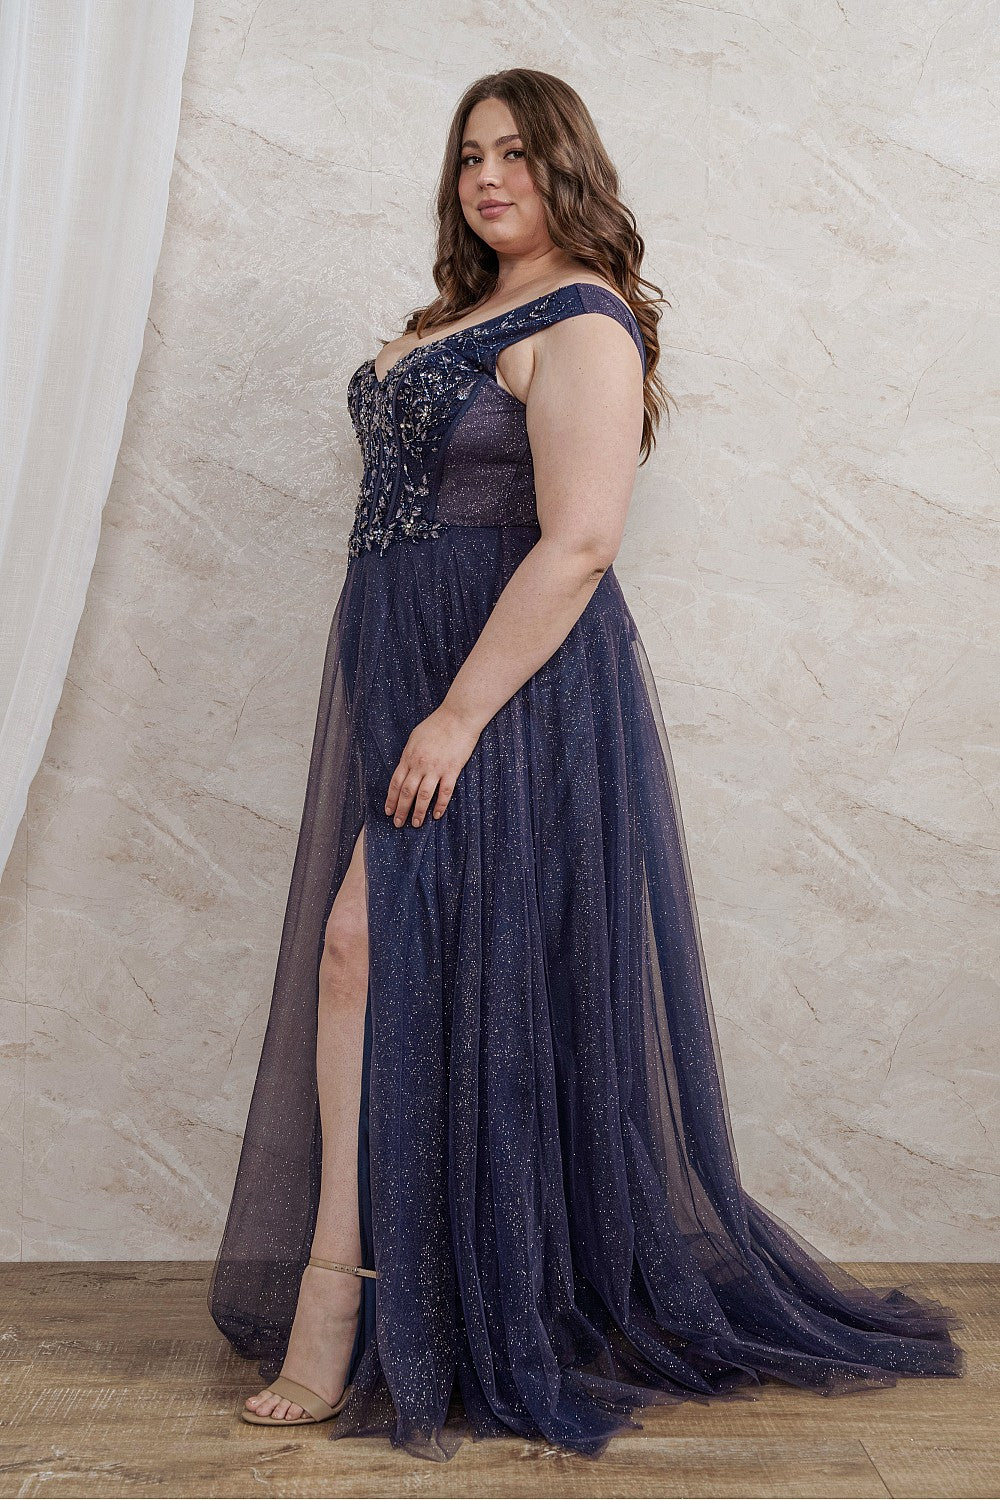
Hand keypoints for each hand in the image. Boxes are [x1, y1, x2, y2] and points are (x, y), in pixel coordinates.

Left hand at [385, 701, 481, 827]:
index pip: (396, 782)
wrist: (457, 717)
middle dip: (401, 810)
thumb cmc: (436, 724)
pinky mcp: (451, 770)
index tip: (388, 811)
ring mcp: (436, 768)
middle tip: (398, 823)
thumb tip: (405, 768)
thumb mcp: (415, 738)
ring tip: (416, 824)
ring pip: (423, 796)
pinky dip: (440, 805)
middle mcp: (419, 765)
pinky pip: (444, 792)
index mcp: (409, 757)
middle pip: (407, 792)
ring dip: (418, 812)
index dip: (391, 798)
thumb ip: (409, 755)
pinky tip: (436, 815)